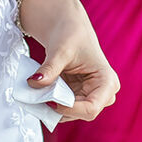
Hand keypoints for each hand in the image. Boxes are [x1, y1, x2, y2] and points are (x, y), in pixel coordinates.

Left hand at [19, 0, 118, 122]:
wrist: (68, 28)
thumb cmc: (70, 34)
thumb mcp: (60, 51)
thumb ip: (50, 68)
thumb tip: (34, 82)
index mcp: (107, 81)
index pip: (91, 107)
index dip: (69, 108)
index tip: (48, 101)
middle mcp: (104, 93)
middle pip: (82, 113)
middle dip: (60, 108)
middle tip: (38, 97)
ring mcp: (91, 97)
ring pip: (71, 114)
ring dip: (53, 107)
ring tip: (36, 94)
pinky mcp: (79, 98)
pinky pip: (64, 108)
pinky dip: (51, 104)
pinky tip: (39, 94)